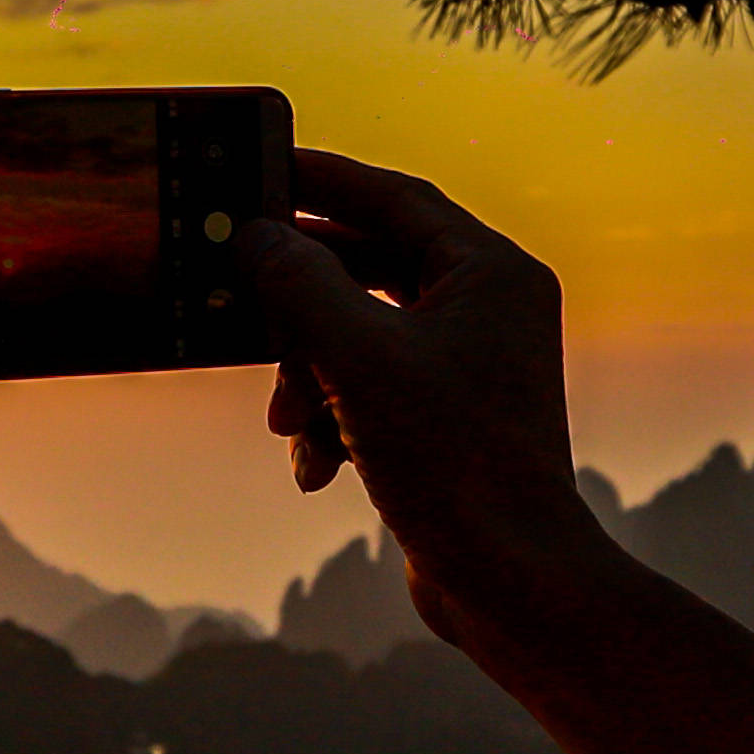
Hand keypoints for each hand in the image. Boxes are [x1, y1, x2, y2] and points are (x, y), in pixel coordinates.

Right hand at [247, 148, 625, 656]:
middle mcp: (488, 310)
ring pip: (359, 338)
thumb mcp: (358, 360)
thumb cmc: (455, 463)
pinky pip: (370, 394)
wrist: (509, 583)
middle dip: (303, 307)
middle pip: (369, 269)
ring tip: (288, 418)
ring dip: (309, 375)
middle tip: (244, 302)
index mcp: (490, 274)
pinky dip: (334, 422)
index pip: (395, 197)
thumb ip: (300, 285)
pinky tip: (319, 467)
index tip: (258, 170)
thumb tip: (255, 236)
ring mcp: (470, 369)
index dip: (322, 180)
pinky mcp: (447, 424)